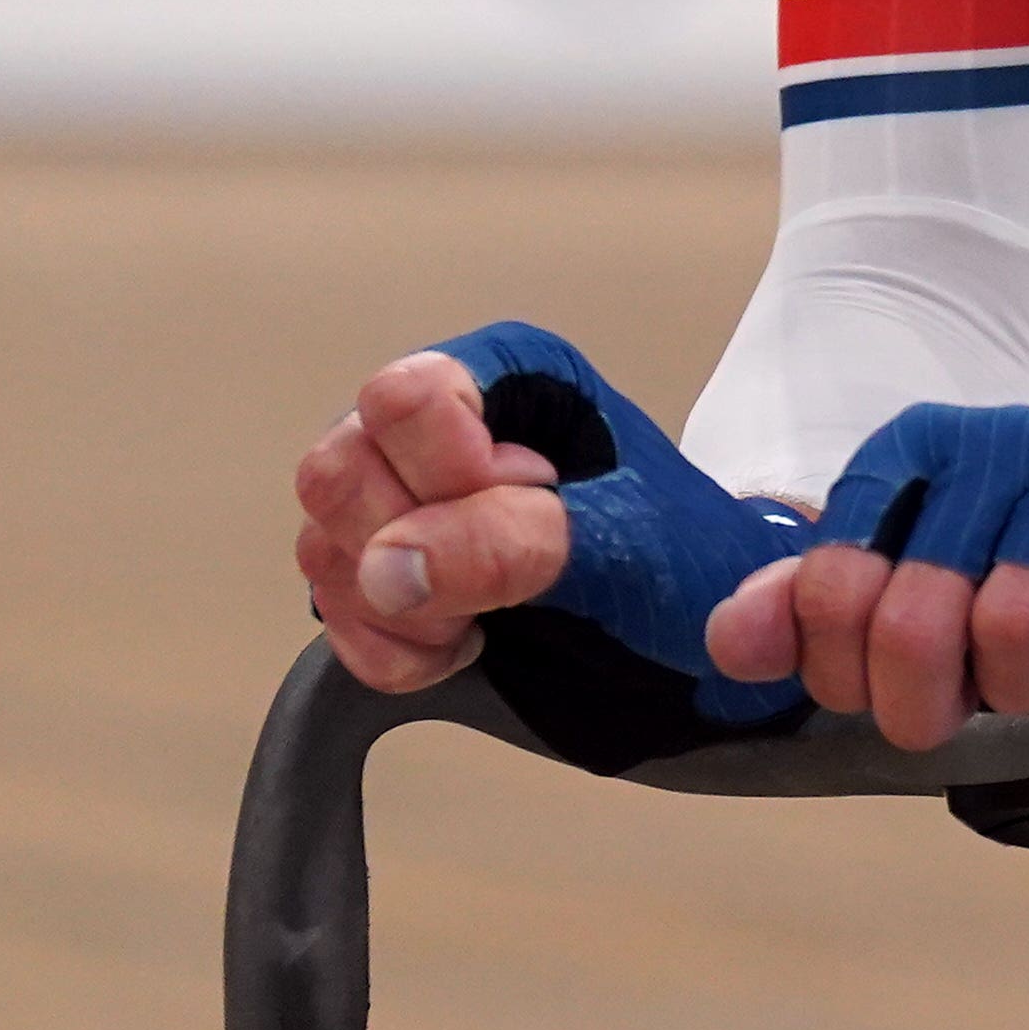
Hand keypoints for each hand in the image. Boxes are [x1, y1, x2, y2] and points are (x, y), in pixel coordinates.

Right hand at [288, 322, 809, 768]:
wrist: (706, 655)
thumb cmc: (690, 572)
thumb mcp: (623, 548)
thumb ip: (512, 543)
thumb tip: (389, 565)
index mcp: (510, 374)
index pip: (404, 400)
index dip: (446, 476)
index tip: (527, 513)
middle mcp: (445, 423)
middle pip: (339, 470)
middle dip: (406, 550)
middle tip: (496, 587)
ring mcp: (406, 499)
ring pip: (322, 542)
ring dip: (395, 611)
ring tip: (482, 625)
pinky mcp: (390, 572)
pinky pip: (329, 607)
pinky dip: (384, 648)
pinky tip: (455, 653)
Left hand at [711, 404, 1028, 751]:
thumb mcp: (924, 598)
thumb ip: (821, 615)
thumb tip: (730, 645)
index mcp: (916, 456)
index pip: (831, 586)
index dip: (846, 672)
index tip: (884, 698)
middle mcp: (998, 440)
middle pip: (915, 608)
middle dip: (933, 693)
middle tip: (976, 705)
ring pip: (1022, 602)